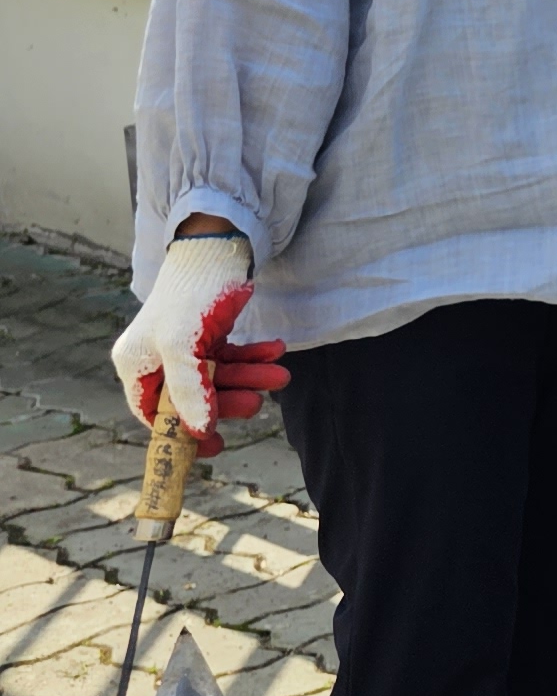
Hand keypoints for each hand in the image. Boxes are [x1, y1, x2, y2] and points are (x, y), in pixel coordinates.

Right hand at [113, 235, 286, 440]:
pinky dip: (254, 356)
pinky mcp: (208, 334)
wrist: (220, 246)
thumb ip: (189, 390)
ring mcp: (183, 346)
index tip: (213, 448)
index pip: (154, 413)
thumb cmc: (193, 292)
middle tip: (259, 402)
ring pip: (218, 378)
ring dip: (250, 377)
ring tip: (282, 375)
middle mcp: (156, 357)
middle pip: (193, 397)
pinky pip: (232, 357)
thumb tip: (198, 433)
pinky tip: (277, 350)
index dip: (182, 434)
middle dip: (228, 400)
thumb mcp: (184, 344)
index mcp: (136, 363)